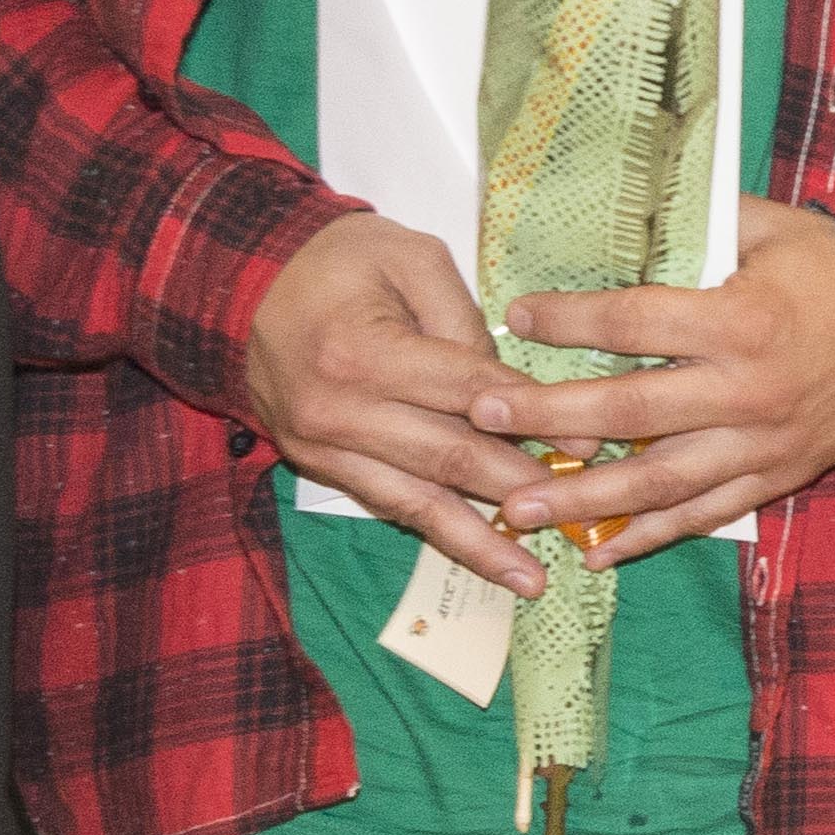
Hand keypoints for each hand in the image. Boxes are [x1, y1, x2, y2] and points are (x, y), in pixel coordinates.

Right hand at [238, 210, 545, 598]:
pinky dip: (439, 533)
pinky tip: (484, 558)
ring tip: (533, 578)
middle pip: (448, 457)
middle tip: (580, 509)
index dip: (532, 417)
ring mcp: (325, 447)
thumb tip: (509, 389)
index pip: (468, 392)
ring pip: (418, 502)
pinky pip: (389, 505)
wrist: (245, 287)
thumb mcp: (408, 256)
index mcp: (365, 351)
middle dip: (520, 486)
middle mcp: (340, 410)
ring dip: (481, 542)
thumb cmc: (336, 261)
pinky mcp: (320, 467)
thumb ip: (463, 318)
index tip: (589, 442)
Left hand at [476, 202, 834, 548]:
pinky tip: (595, 549)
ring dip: (582, 497)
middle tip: (484, 417)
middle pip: (630, 410)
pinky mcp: (773, 478)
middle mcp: (746, 390)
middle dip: (549, 417)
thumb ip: (702, 223)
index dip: (570, 320)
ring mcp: (760, 444)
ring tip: (517, 509)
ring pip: (658, 480)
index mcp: (741, 321)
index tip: (516, 315)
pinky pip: (702, 514)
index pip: (635, 322)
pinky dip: (648, 535)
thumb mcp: (776, 229)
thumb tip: (625, 209)